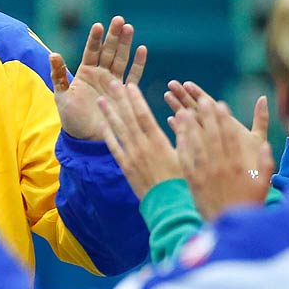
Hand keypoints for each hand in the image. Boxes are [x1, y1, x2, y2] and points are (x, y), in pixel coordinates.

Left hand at [50, 17, 146, 140]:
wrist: (87, 139)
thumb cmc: (71, 118)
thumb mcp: (62, 96)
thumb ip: (58, 76)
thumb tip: (53, 54)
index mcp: (85, 73)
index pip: (91, 51)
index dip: (95, 39)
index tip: (98, 25)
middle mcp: (100, 74)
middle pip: (108, 51)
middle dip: (113, 35)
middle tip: (119, 19)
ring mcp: (113, 82)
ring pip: (121, 59)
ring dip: (125, 44)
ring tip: (129, 28)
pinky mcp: (124, 93)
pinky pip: (133, 75)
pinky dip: (138, 63)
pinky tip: (142, 49)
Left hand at [95, 80, 181, 200]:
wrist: (169, 206)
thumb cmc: (183, 180)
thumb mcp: (188, 156)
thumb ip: (185, 134)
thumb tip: (183, 113)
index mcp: (158, 142)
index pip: (144, 115)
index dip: (135, 99)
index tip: (130, 85)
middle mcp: (142, 147)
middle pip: (128, 118)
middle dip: (119, 99)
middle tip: (111, 83)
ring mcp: (132, 157)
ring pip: (118, 131)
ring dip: (109, 114)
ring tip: (100, 99)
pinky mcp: (126, 168)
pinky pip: (114, 149)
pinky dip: (108, 135)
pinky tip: (102, 124)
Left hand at [168, 90, 273, 220]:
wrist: (230, 228)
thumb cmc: (248, 206)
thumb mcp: (263, 185)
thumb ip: (266, 164)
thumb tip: (266, 145)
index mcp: (238, 165)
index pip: (230, 136)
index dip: (224, 118)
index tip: (219, 103)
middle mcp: (221, 166)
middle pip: (212, 136)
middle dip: (206, 115)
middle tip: (200, 98)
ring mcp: (206, 174)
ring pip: (196, 145)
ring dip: (189, 126)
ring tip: (182, 109)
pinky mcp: (194, 182)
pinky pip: (186, 161)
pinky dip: (181, 145)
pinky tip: (175, 133)